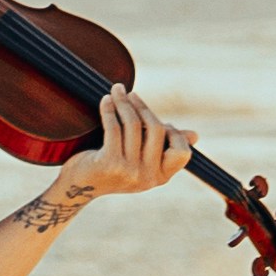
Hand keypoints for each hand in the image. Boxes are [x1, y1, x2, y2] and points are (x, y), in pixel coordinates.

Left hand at [49, 86, 189, 213]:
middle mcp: (148, 178)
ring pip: (133, 124)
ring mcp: (129, 172)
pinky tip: (106, 100)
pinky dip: (109, 108)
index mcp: (161, 177)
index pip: (182, 152)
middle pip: (156, 130)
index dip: (173, 133)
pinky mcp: (109, 163)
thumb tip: (195, 136)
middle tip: (130, 94)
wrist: (80, 184)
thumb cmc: (113, 166)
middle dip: (142, 107)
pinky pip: (113, 127)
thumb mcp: (143, 159)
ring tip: (117, 90)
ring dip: (123, 102)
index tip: (156, 119)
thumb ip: (165, 145)